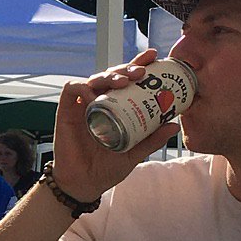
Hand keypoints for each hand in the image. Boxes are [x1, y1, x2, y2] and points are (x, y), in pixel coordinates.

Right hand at [47, 48, 182, 203]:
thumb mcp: (134, 153)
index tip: (153, 56)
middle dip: (127, 67)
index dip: (138, 64)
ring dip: (109, 75)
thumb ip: (152, 140)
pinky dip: (83, 87)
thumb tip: (174, 125)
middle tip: (141, 72)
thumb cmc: (107, 168)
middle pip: (112, 75)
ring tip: (123, 81)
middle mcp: (100, 102)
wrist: (84, 183)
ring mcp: (82, 105)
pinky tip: (94, 94)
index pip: (127, 79)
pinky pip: (72, 90)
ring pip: (94, 78)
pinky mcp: (66, 111)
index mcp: (116, 107)